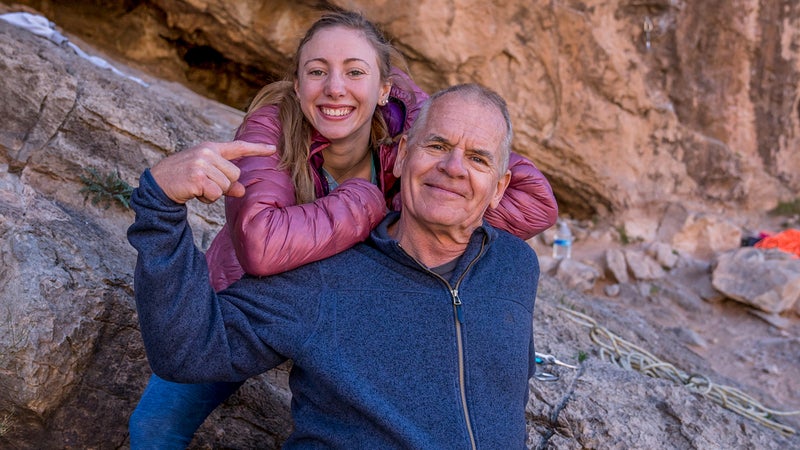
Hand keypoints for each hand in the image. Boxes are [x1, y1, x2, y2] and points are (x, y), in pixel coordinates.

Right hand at [151, 140, 275, 203]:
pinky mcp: (197, 177)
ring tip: (197, 187)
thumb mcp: (207, 177)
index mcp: (211, 148)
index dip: (257, 149)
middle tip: (203, 184)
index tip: (274, 149)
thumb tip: (242, 191)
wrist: (158, 184)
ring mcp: (201, 163)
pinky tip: (194, 193)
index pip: (239, 147)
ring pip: (226, 186)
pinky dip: (207, 198)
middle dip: (222, 185)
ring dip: (213, 193)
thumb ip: (227, 182)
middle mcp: (207, 152)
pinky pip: (215, 194)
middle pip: (234, 175)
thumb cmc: (185, 179)